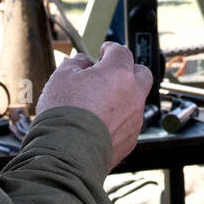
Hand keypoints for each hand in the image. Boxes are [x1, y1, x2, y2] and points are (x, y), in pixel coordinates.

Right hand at [36, 42, 150, 165]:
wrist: (67, 154)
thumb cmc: (64, 114)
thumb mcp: (61, 77)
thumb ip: (76, 63)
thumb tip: (83, 62)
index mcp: (118, 74)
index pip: (121, 52)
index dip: (111, 49)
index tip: (105, 50)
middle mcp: (133, 94)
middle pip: (141, 74)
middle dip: (128, 70)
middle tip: (111, 74)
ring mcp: (134, 119)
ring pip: (136, 101)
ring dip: (123, 98)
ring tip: (100, 103)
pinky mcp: (130, 140)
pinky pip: (129, 123)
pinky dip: (118, 120)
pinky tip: (100, 124)